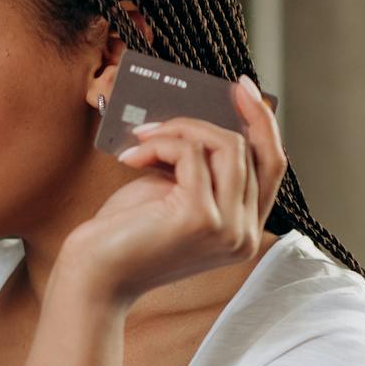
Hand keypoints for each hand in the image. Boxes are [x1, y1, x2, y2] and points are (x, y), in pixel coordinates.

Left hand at [67, 74, 285, 306]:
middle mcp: (245, 235)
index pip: (272, 166)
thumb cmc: (125, 236)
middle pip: (249, 149)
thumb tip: (203, 118)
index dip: (263, 122)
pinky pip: (191, 153)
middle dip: (202, 124)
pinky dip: (160, 144)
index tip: (243, 88)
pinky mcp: (201, 218)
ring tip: (143, 140)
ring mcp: (228, 229)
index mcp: (244, 230)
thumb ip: (199, 166)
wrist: (93, 277)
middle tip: (162, 119)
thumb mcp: (172, 193)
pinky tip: (132, 158)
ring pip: (226, 145)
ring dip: (180, 130)